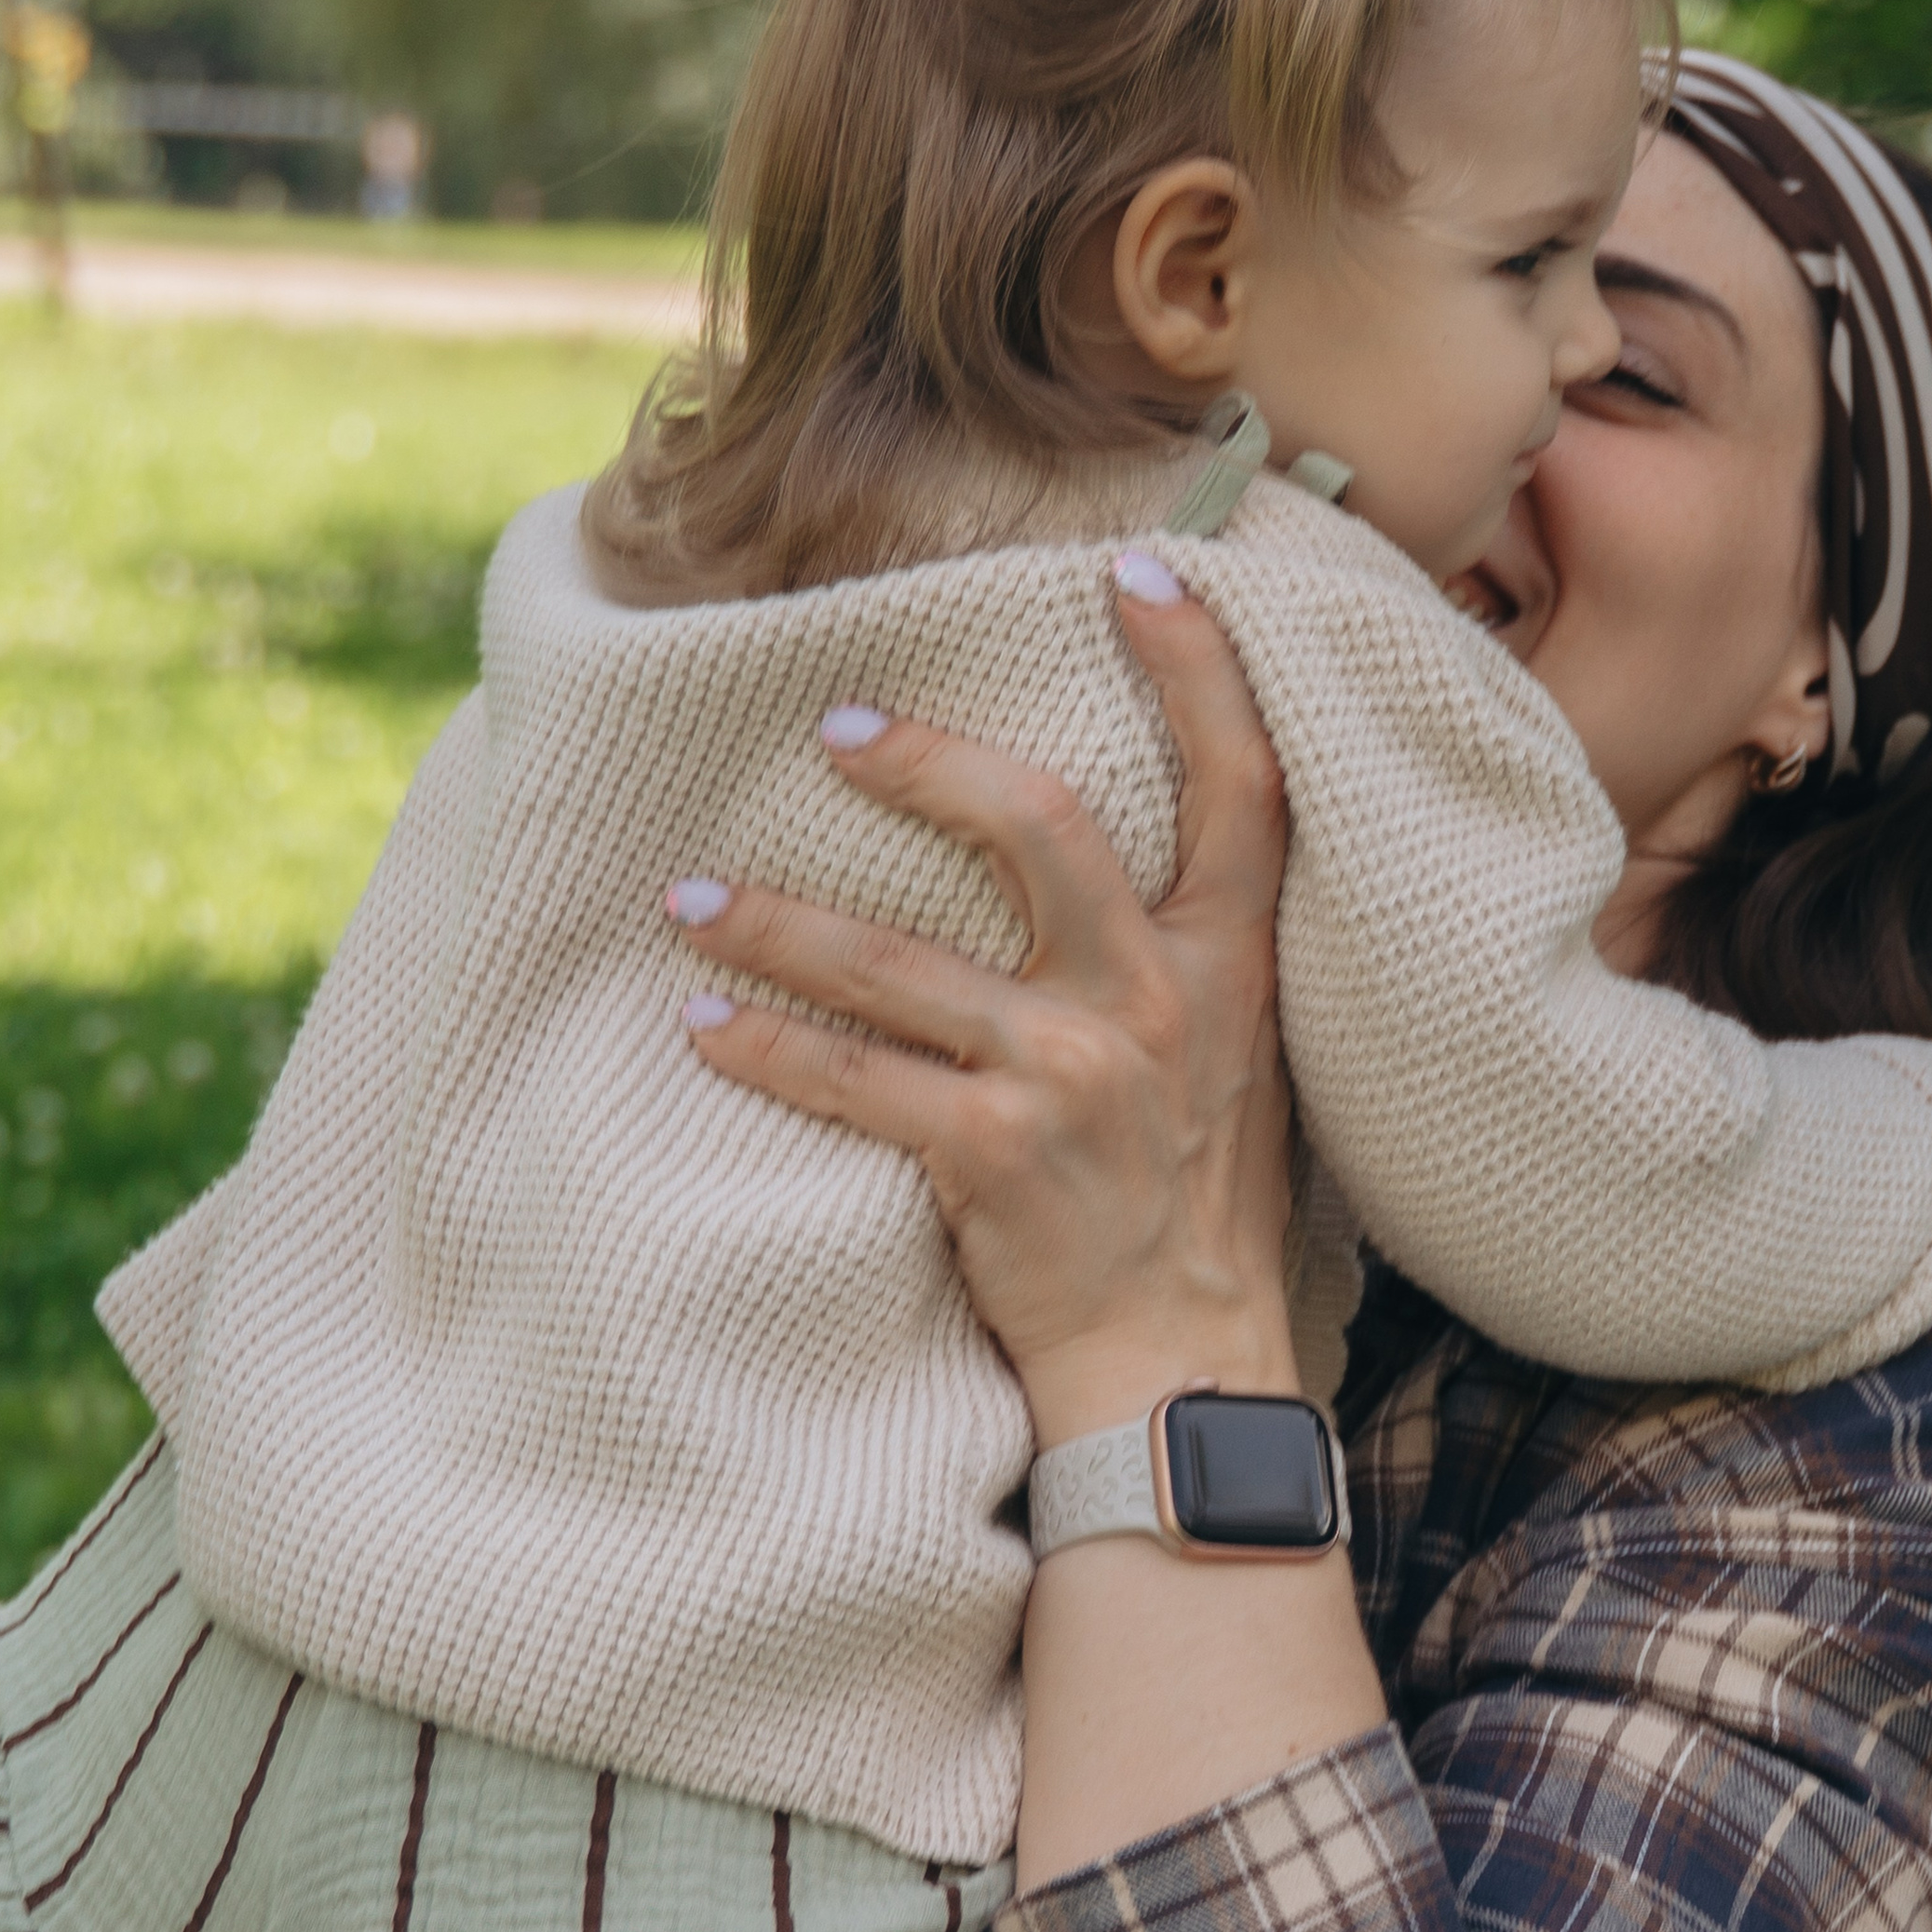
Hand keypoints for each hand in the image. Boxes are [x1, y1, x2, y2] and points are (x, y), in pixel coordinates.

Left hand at [670, 562, 1299, 1446]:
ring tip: (687, 898)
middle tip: (836, 728)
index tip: (1137, 572)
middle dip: (930, 763)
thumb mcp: (1234, 1047)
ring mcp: (1074, 1078)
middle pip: (1043, 828)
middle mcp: (1159, 998)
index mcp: (1231, 958)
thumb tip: (1081, 828)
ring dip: (780, 923)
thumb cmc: (1195, 1188)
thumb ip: (1180, 939)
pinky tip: (702, 1025)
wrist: (1181, 1359)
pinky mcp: (994, 1157)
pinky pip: (854, 1082)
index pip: (1243, 783)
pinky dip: (766, 1050)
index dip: (1198, 670)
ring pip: (902, 963)